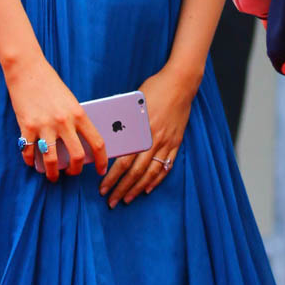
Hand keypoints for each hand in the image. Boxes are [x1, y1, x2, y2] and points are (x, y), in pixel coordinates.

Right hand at [7, 55, 107, 181]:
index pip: (97, 142)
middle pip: (77, 156)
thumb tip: (79, 146)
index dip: (102, 160)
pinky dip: (30, 160)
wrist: (27, 70)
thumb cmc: (51, 86)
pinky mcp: (27, 126)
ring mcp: (45, 125)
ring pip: (52, 160)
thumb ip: (75, 121)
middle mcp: (64, 121)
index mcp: (79, 114)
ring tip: (52, 175)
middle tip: (72, 173)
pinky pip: (29, 151)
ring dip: (53, 173)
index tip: (101, 170)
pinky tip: (32, 161)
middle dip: (75, 171)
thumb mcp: (70, 102)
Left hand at [99, 64, 195, 206]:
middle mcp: (154, 140)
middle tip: (111, 202)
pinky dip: (157, 179)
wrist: (181, 82)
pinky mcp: (176, 142)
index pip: (124, 161)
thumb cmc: (154, 88)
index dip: (112, 177)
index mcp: (141, 130)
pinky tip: (148, 188)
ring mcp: (167, 142)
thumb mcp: (133, 103)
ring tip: (127, 199)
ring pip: (151, 172)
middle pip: (136, 172)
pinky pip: (166, 165)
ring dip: (138, 188)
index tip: (103, 188)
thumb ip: (124, 122)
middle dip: (122, 189)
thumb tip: (109, 139)